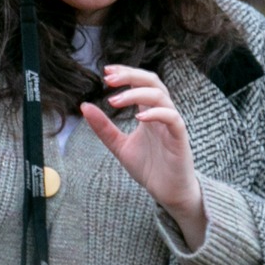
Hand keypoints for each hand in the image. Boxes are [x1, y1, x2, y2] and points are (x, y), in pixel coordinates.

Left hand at [83, 65, 207, 249]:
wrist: (168, 192)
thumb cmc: (149, 168)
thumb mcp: (119, 146)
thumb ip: (104, 128)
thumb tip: (84, 106)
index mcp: (149, 112)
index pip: (140, 83)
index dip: (125, 73)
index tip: (106, 72)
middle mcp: (162, 113)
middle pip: (152, 82)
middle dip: (131, 76)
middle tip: (108, 79)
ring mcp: (172, 124)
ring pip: (161, 96)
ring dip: (136, 94)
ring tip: (115, 101)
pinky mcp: (180, 138)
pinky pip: (172, 118)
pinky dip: (156, 113)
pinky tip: (139, 117)